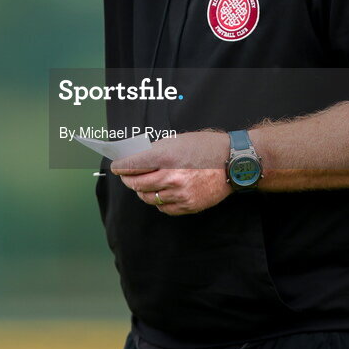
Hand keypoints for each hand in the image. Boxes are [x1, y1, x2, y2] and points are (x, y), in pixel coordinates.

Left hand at [111, 131, 231, 215]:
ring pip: (149, 198)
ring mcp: (180, 194)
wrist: (233, 162)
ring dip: (142, 191)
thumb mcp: (178, 140)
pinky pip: (164, 208)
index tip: (115, 167)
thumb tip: (136, 157)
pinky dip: (158, 201)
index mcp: (166, 157)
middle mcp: (171, 177)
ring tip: (143, 184)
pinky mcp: (188, 206)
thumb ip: (155, 150)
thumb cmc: (206, 147)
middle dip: (128, 179)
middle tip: (126, 176)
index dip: (119, 167)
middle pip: (137, 184)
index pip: (132, 165)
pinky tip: (161, 193)